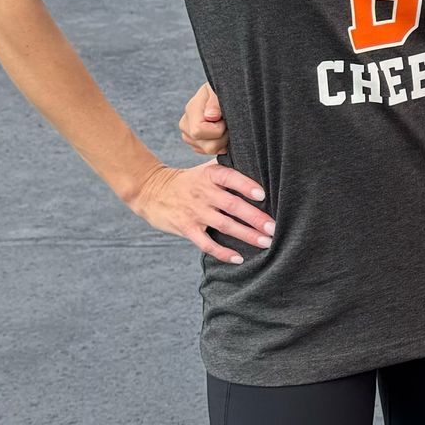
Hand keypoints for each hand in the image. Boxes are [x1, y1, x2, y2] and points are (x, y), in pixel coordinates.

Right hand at [128, 160, 271, 262]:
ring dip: (246, 235)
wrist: (151, 191)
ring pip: (224, 225)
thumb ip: (228, 169)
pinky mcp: (187, 229)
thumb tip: (259, 166)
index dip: (246, 185)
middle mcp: (203, 193)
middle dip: (255, 217)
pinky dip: (222, 252)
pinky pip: (207, 244)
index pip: (230, 178)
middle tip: (273, 228)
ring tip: (265, 242)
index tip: (262, 194)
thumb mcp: (205, 169)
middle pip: (232, 205)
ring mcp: (195, 212)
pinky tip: (239, 258)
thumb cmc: (188, 181)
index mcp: (210, 175)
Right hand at [179, 81, 229, 157]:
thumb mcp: (218, 90)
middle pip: (206, 146)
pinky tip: (222, 133)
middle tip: (228, 124)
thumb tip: (211, 116)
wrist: (219, 96)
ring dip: (222, 142)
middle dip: (223, 138)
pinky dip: (220, 145)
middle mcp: (185, 125)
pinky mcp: (195, 144)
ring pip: (209, 151)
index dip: (218, 129)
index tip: (225, 120)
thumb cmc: (220, 91)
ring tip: (226, 127)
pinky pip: (210, 153)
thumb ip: (215, 102)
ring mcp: (188, 136)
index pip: (199, 131)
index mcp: (191, 110)